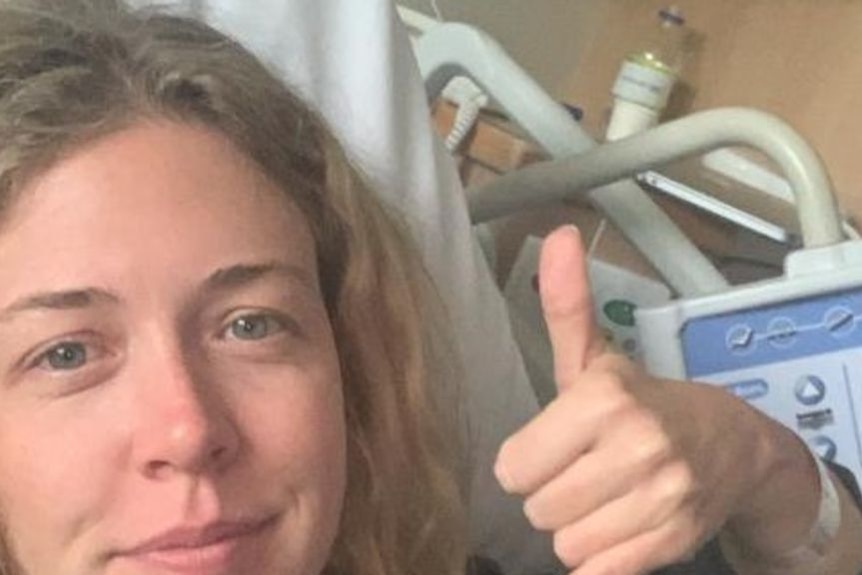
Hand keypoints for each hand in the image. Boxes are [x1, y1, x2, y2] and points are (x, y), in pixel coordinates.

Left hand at [494, 226, 789, 573]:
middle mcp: (636, 447)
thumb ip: (565, 305)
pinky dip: (601, 555)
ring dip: (576, 526)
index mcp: (603, 399)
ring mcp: (661, 499)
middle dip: (551, 493)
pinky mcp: (674, 541)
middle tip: (583, 470)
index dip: (526, 461)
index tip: (552, 448)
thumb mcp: (597, 357)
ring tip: (604, 495)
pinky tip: (620, 522)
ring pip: (566, 543)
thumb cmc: (645, 402)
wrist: (735, 446)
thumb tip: (555, 236)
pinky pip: (597, 571)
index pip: (514, 466)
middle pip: (537, 508)